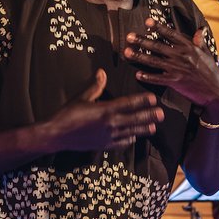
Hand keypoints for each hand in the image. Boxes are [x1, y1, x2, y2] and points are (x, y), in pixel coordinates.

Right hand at [45, 69, 163, 152]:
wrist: (57, 135)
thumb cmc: (67, 114)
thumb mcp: (81, 98)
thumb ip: (95, 86)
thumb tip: (102, 72)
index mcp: (105, 110)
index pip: (128, 104)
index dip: (142, 101)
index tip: (153, 98)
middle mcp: (110, 124)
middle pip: (134, 119)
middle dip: (149, 116)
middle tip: (161, 114)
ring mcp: (108, 136)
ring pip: (130, 132)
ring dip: (143, 129)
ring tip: (153, 128)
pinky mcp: (104, 146)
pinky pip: (121, 143)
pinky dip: (129, 140)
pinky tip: (134, 137)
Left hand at [126, 18, 218, 114]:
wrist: (216, 92)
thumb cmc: (212, 72)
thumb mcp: (207, 53)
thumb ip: (200, 42)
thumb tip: (199, 30)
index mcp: (189, 47)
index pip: (171, 34)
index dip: (158, 27)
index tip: (147, 21)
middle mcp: (181, 57)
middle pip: (157, 46)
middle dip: (142, 41)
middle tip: (129, 36)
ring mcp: (176, 70)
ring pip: (154, 61)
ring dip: (139, 56)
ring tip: (127, 52)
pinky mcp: (174, 82)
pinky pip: (157, 79)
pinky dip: (147, 77)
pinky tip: (138, 74)